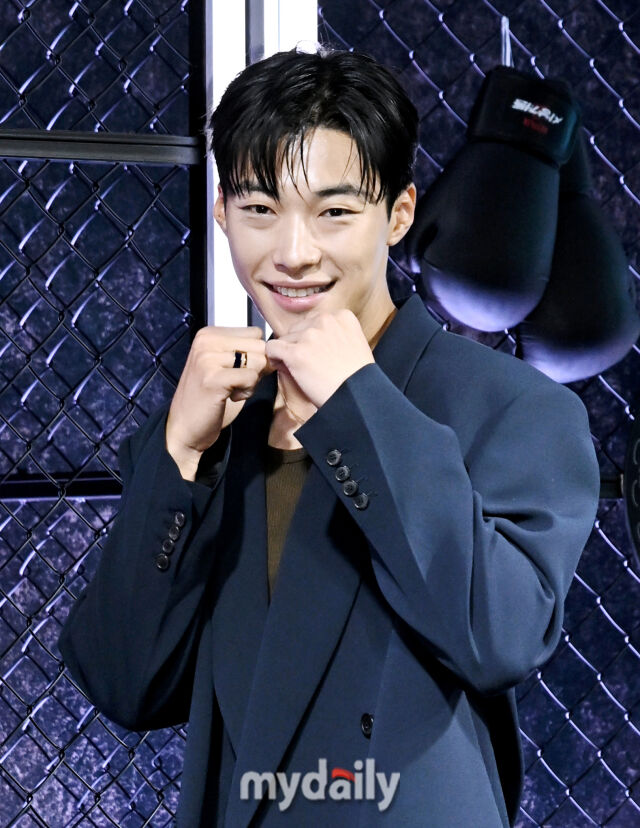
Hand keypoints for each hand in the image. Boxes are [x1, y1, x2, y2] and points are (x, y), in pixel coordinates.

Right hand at [166, 326, 267, 478]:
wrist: (184, 428)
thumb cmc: (208, 398)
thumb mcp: (225, 366)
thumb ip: (246, 352)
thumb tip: (277, 350)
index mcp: (208, 334)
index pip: (254, 332)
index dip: (256, 354)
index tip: (239, 371)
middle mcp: (206, 341)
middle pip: (259, 345)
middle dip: (257, 368)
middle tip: (237, 383)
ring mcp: (207, 358)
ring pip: (258, 361)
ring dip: (252, 381)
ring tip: (233, 390)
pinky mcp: (213, 378)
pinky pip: (251, 377)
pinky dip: (247, 391)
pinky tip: (231, 398)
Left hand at [265, 310, 374, 408]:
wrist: (357, 398)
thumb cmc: (356, 378)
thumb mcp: (353, 345)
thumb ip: (333, 335)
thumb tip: (305, 338)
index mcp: (342, 317)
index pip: (314, 322)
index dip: (311, 339)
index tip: (317, 354)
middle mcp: (325, 320)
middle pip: (298, 328)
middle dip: (298, 344)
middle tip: (307, 364)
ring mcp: (310, 335)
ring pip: (284, 339)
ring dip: (287, 354)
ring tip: (300, 371)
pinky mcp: (296, 352)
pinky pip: (272, 348)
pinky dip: (274, 358)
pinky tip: (283, 368)